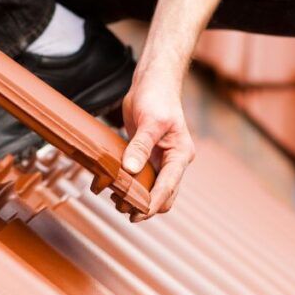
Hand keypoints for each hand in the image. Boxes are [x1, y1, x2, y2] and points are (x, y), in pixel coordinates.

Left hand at [121, 61, 194, 221]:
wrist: (153, 81)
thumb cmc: (156, 97)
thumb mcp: (149, 120)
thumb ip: (140, 146)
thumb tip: (130, 171)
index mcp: (180, 154)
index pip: (168, 186)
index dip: (152, 203)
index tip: (137, 214)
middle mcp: (174, 160)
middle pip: (164, 194)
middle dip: (146, 206)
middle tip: (123, 210)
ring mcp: (161, 159)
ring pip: (152, 189)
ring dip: (137, 198)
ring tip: (117, 202)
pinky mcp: (148, 155)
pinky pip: (142, 177)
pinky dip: (131, 185)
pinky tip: (115, 188)